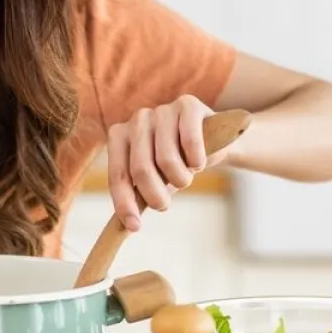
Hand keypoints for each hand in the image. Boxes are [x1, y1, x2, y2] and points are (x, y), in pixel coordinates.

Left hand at [107, 94, 224, 231]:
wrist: (213, 141)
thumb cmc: (177, 163)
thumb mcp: (155, 181)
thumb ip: (139, 197)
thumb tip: (128, 226)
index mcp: (120, 136)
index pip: (118, 174)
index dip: (125, 203)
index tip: (135, 227)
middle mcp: (137, 119)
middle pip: (140, 169)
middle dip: (155, 196)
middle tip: (165, 205)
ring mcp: (162, 110)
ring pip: (166, 159)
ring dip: (181, 179)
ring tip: (185, 179)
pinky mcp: (187, 105)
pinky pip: (190, 142)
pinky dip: (197, 161)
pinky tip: (199, 162)